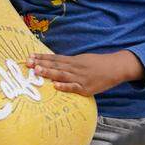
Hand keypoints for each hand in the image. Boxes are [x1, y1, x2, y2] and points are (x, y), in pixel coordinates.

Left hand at [27, 51, 144, 96]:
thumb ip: (70, 63)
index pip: (55, 58)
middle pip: (56, 65)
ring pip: (62, 75)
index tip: (29, 56)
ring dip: (49, 73)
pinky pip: (74, 87)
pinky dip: (65, 87)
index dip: (42, 57)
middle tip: (28, 63)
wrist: (116, 68)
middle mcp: (75, 68)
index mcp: (74, 61)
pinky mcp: (86, 88)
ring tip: (37, 71)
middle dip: (41, 64)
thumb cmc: (99, 65)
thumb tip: (55, 64)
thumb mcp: (84, 60)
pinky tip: (55, 86)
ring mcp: (80, 78)